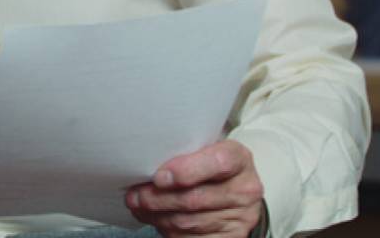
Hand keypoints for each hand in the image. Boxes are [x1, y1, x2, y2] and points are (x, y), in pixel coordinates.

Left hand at [125, 140, 264, 236]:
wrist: (236, 192)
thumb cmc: (212, 166)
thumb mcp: (205, 149)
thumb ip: (183, 152)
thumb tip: (145, 162)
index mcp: (239, 160)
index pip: (218, 162)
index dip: (185, 171)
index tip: (159, 177)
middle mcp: (244, 189)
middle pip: (194, 198)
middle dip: (158, 199)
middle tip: (135, 195)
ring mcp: (239, 218)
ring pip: (188, 222)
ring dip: (157, 216)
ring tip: (139, 206)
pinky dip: (167, 231)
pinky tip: (155, 219)